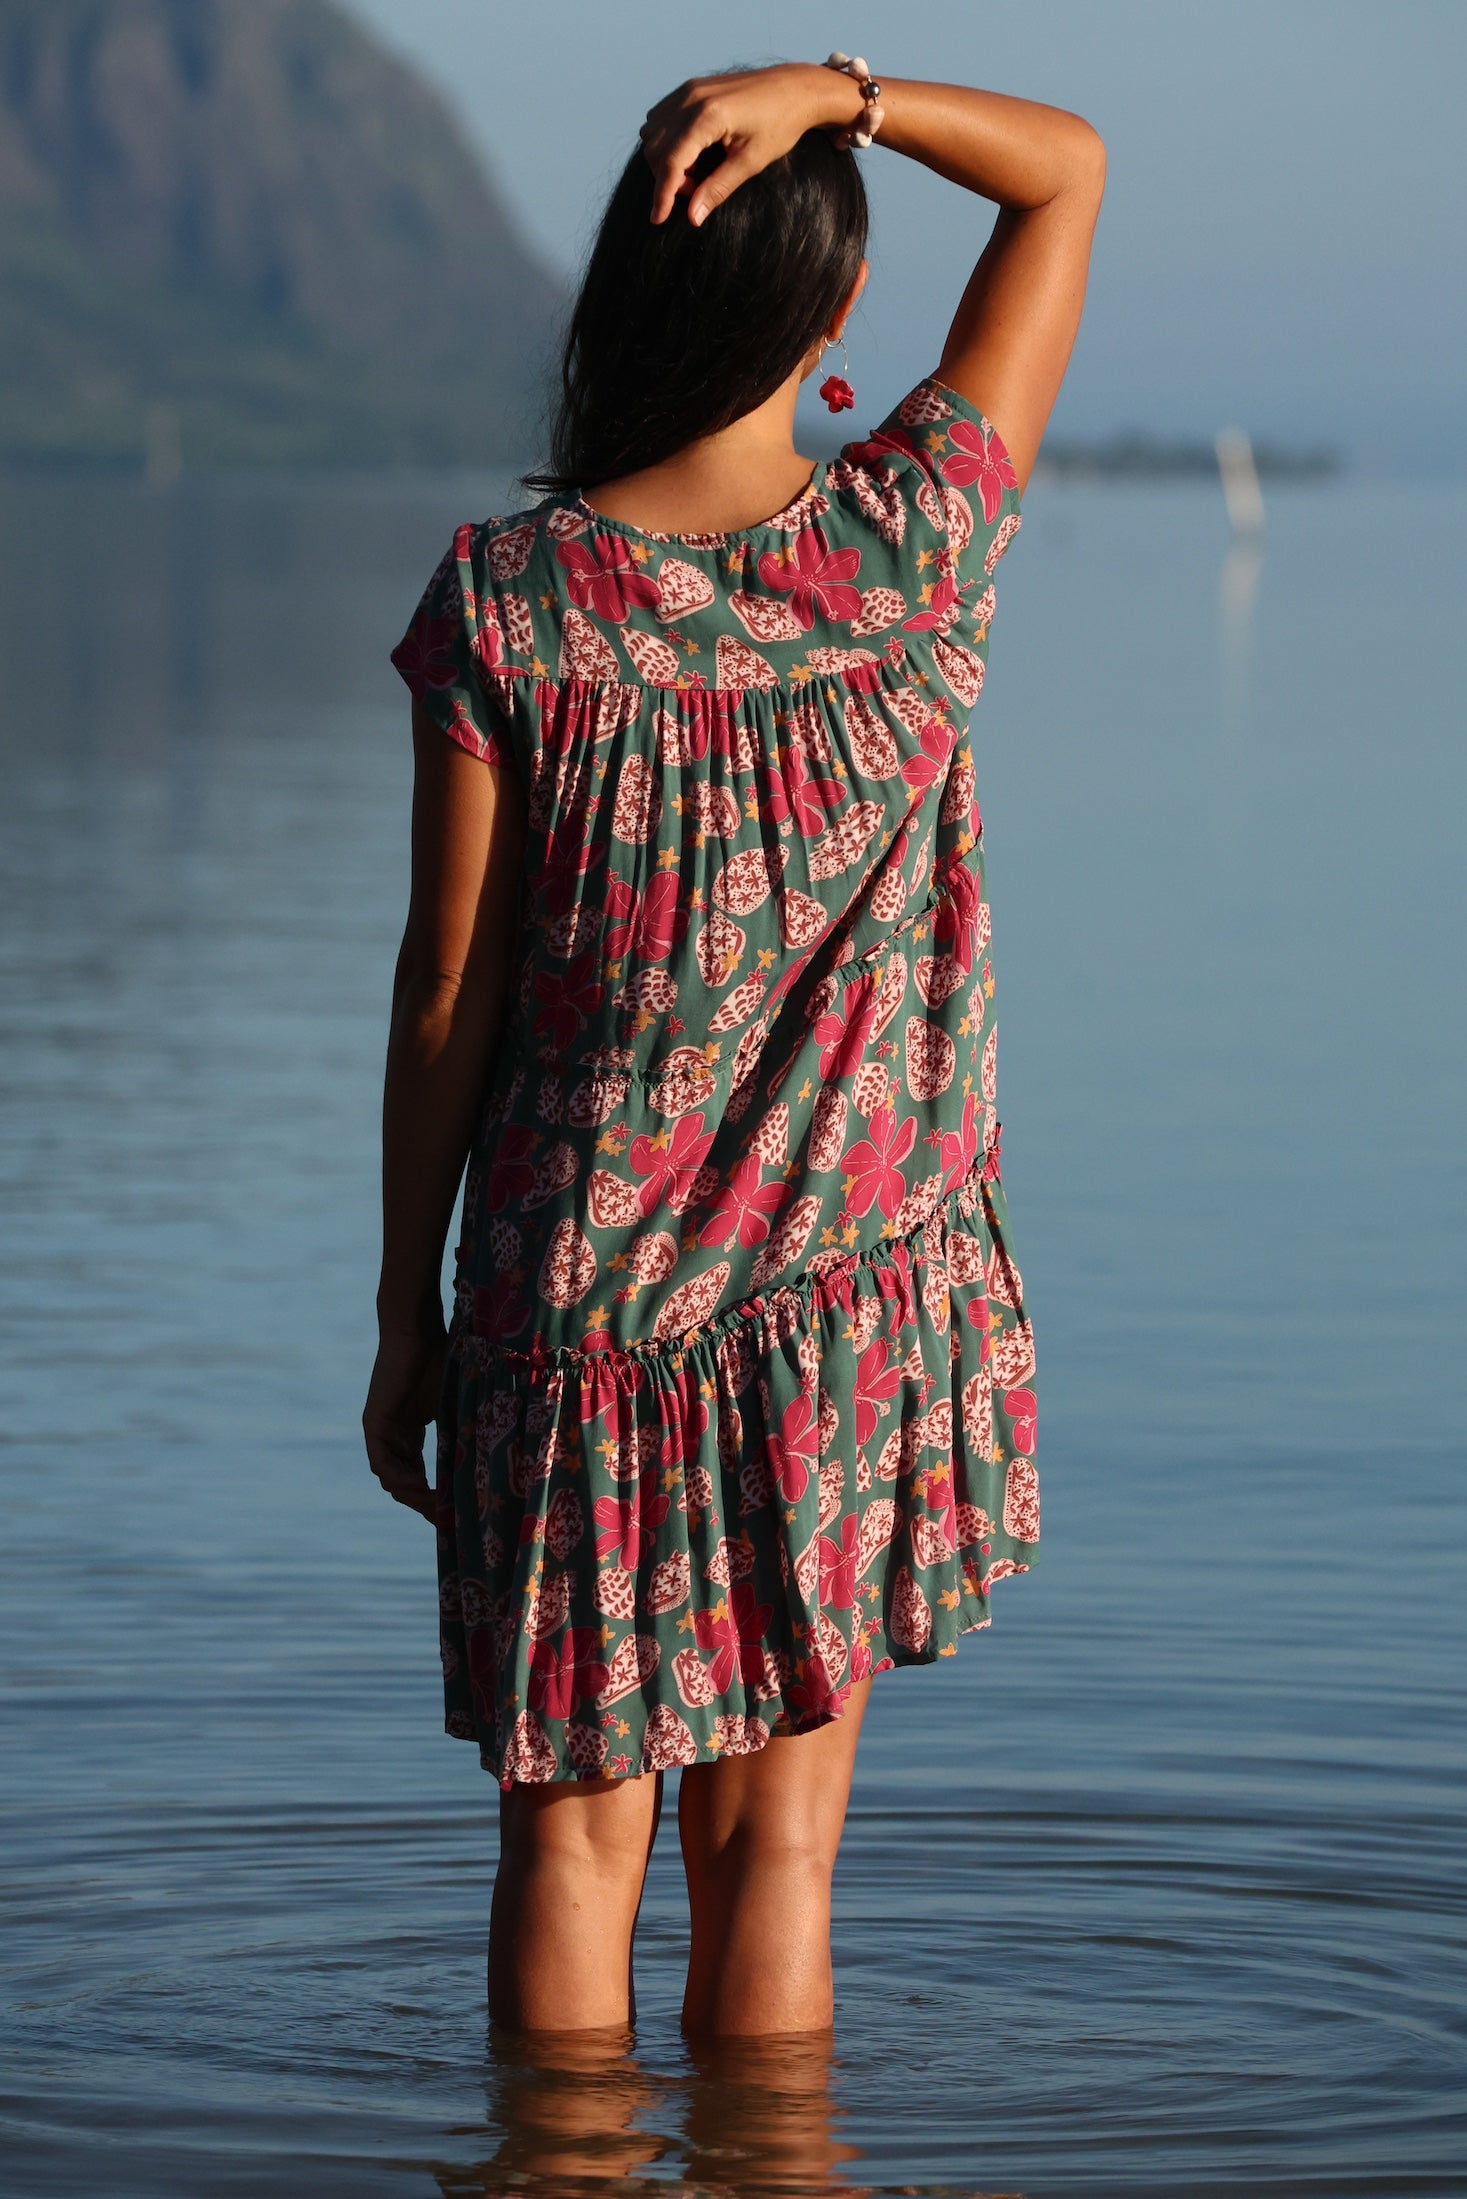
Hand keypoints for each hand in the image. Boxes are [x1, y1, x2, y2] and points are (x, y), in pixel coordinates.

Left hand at [363, 1320, 447, 1521]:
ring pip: (392, 1477)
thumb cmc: (441, 1355)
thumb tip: (502, 1446)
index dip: (434, 1495)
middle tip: (447, 1522)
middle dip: (425, 1503)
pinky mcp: (375, 1423)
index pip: (418, 1473)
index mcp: (409, 1431)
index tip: (455, 1513)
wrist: (417, 1327)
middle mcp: (392, 1435)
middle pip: (404, 1482)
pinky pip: (383, 1463)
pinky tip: (421, 1487)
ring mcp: (381, 1430)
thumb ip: (464, 1425)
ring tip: (437, 1509)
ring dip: (413, 1496)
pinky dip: (400, 1478)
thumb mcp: (456, 1401)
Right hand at [639, 63, 850, 226]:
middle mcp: (692, 98)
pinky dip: (667, 141)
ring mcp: (689, 89)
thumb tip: (693, 217)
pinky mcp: (690, 87)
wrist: (794, 88)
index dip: (662, 195)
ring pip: (652, 133)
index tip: (658, 220)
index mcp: (708, 116)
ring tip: (697, 172)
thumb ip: (718, 188)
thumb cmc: (779, 124)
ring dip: (665, 160)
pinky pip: (660, 118)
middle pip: (656, 149)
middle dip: (668, 178)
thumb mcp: (751, 162)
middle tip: (698, 190)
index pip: (670, 161)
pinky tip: (692, 153)